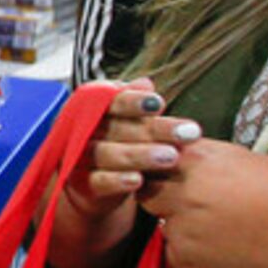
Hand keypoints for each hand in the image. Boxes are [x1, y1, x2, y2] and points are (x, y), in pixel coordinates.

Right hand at [47, 80, 199, 267]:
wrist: (88, 180)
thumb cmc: (114, 141)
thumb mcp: (126, 119)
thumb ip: (134, 101)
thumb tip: (146, 83)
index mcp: (92, 107)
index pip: (112, 101)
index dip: (134, 102)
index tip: (160, 103)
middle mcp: (83, 130)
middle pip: (117, 127)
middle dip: (154, 130)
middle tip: (187, 134)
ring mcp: (80, 158)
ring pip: (108, 154)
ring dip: (140, 155)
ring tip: (171, 157)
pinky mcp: (80, 184)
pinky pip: (98, 181)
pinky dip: (117, 180)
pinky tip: (138, 180)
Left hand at [138, 138, 267, 267]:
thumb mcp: (255, 162)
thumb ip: (212, 159)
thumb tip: (189, 153)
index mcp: (199, 165)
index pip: (154, 161)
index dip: (163, 169)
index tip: (173, 174)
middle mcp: (184, 198)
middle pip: (150, 196)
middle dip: (167, 199)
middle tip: (202, 205)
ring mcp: (184, 237)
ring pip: (169, 230)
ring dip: (187, 230)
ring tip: (230, 232)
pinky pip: (184, 259)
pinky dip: (200, 257)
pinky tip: (234, 252)